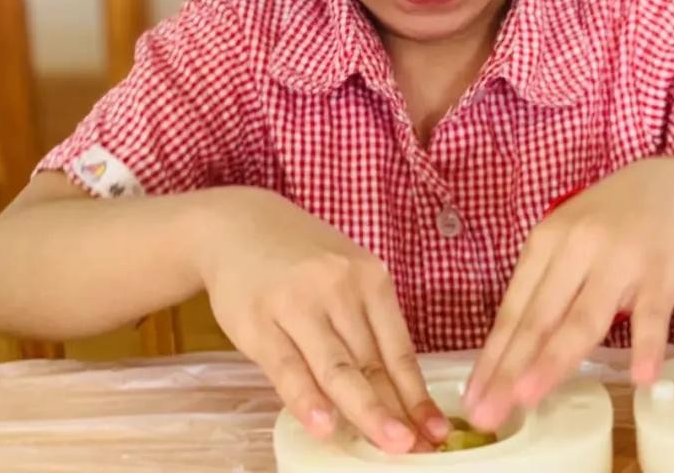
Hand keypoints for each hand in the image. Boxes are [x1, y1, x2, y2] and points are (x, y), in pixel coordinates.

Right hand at [198, 188, 448, 453]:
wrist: (237, 225)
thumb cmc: (301, 259)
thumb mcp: (345, 275)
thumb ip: (367, 325)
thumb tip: (397, 393)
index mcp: (371, 278)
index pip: (399, 348)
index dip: (417, 394)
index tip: (436, 430)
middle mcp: (340, 287)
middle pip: (372, 362)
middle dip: (397, 410)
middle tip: (418, 447)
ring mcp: (298, 304)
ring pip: (337, 368)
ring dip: (365, 410)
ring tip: (389, 443)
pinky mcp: (258, 321)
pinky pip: (287, 367)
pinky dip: (307, 399)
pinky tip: (324, 425)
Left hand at [464, 159, 673, 430]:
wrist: (672, 187)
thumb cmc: (608, 222)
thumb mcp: (566, 241)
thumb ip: (543, 287)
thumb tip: (507, 352)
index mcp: (546, 242)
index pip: (514, 308)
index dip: (492, 355)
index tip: (472, 397)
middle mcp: (577, 249)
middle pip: (540, 317)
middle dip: (510, 369)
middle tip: (488, 414)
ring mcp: (620, 262)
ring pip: (584, 318)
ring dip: (555, 359)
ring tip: (530, 397)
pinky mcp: (661, 274)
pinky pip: (652, 315)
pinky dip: (647, 345)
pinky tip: (640, 376)